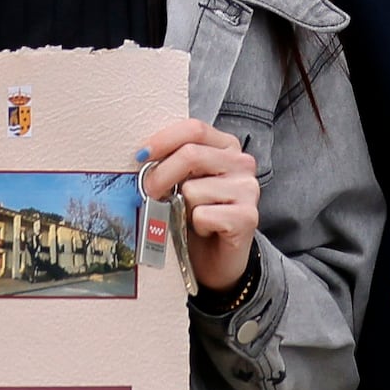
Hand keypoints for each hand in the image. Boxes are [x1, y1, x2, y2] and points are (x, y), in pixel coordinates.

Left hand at [136, 115, 259, 297]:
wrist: (217, 261)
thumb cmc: (196, 216)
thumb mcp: (184, 181)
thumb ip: (174, 162)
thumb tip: (143, 155)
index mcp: (226, 147)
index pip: (194, 129)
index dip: (163, 140)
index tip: (140, 155)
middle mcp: (242, 163)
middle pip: (191, 155)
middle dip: (161, 175)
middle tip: (150, 192)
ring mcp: (249, 189)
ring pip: (193, 189)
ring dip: (182, 208)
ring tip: (191, 217)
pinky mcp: (247, 217)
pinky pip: (202, 215)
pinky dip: (195, 226)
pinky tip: (205, 231)